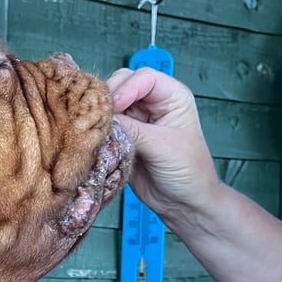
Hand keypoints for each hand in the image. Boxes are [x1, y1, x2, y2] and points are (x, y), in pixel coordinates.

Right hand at [106, 67, 216, 216]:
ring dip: (100, 115)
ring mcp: (137, 121)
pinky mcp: (124, 138)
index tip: (115, 108)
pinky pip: (105, 127)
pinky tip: (93, 139)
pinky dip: (97, 131)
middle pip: (122, 85)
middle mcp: (153, 104)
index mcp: (172, 97)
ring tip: (93, 129)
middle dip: (108, 98)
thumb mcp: (163, 147)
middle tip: (98, 117)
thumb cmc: (188, 172)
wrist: (183, 204)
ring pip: (110, 106)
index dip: (126, 88)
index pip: (143, 78)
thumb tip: (103, 119)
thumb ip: (133, 130)